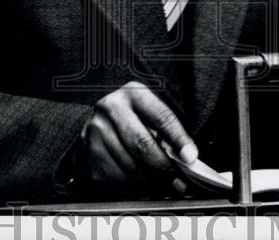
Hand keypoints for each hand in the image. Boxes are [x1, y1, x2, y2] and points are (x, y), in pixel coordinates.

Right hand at [81, 81, 197, 192]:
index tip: (190, 157)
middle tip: (179, 181)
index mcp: (133, 94)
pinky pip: (115, 178)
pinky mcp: (89, 154)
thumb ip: (165, 130)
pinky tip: (137, 180)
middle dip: (163, 166)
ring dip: (149, 179)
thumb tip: (186, 158)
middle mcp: (111, 108)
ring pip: (130, 165)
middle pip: (141, 144)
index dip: (178, 138)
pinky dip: (131, 184)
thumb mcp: (148, 112)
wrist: (97, 122)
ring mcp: (96, 131)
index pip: (160, 116)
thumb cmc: (132, 119)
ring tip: (158, 181)